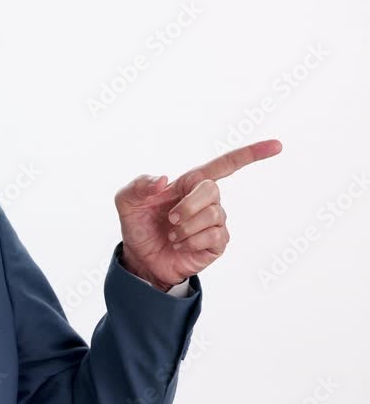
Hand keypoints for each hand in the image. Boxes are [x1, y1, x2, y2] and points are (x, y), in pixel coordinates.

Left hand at [114, 139, 282, 290]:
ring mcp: (215, 222)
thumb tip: (163, 179)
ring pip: (213, 215)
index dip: (251, 154)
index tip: (278, 146)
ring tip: (172, 235)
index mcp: (190, 184)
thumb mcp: (126, 200)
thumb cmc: (137, 224)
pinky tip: (181, 245)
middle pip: (213, 190)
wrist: (140, 257)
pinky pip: (214, 236)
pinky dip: (192, 240)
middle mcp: (207, 201)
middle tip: (170, 219)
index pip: (226, 164)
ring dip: (186, 227)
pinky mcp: (217, 243)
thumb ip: (139, 185)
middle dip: (189, 204)